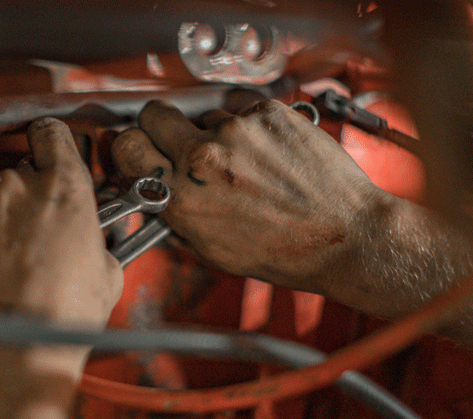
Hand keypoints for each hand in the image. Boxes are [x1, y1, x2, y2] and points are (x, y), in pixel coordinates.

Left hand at [0, 117, 122, 328]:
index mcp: (62, 188)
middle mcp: (14, 187)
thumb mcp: (107, 276)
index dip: (51, 144)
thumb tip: (91, 243)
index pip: (52, 135)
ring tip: (4, 270)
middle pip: (18, 177)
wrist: (8, 353)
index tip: (50, 153)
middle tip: (34, 243)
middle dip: (26, 205)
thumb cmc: (57, 321)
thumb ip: (96, 241)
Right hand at [111, 99, 388, 292]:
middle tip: (180, 143)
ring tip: (247, 165)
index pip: (127, 147)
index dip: (132, 148)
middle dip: (162, 128)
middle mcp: (204, 157)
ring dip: (217, 135)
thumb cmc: (286, 251)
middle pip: (155, 115)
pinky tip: (272, 157)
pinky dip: (253, 130)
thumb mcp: (213, 250)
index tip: (141, 151)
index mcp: (183, 196)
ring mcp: (237, 130)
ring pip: (206, 116)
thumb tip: (156, 196)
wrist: (345, 235)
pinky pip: (244, 112)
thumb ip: (176, 217)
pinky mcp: (268, 113)